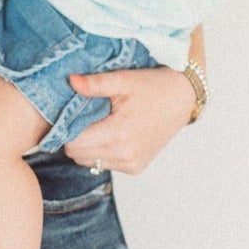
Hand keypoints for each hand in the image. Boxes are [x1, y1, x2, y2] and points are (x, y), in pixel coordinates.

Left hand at [64, 65, 196, 174]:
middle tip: (84, 115)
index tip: (70, 112)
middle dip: (74, 135)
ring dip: (86, 145)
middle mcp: (125, 155)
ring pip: (88, 161)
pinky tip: (111, 133)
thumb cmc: (152, 87)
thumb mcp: (123, 80)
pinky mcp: (135, 168)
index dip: (66, 127)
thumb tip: (71, 81)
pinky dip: (100, 150)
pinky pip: (103, 163)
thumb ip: (95, 84)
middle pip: (76, 154)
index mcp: (119, 134)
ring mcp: (131, 164)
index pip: (73, 142)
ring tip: (99, 123)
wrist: (182, 99)